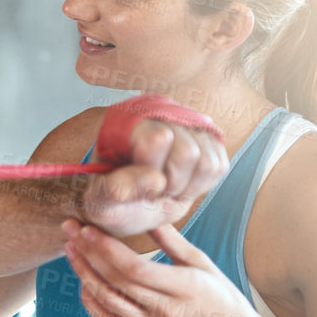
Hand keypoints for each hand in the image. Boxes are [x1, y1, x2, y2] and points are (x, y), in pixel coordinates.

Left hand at [62, 221, 272, 316]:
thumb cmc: (221, 296)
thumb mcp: (202, 263)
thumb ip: (171, 240)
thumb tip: (147, 211)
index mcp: (183, 288)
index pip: (134, 268)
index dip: (106, 248)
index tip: (88, 228)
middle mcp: (165, 311)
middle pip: (115, 281)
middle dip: (87, 253)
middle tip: (69, 229)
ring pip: (107, 301)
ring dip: (84, 274)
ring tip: (71, 250)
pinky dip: (91, 302)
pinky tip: (84, 282)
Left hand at [80, 118, 226, 237]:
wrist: (124, 200)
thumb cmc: (107, 199)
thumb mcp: (96, 201)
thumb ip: (112, 190)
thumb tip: (155, 180)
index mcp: (127, 121)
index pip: (158, 138)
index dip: (151, 170)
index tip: (136, 183)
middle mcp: (162, 115)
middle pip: (188, 153)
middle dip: (170, 183)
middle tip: (152, 191)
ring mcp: (188, 126)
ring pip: (209, 162)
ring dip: (186, 187)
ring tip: (164, 190)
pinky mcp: (208, 141)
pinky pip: (220, 167)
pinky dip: (199, 186)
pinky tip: (178, 186)